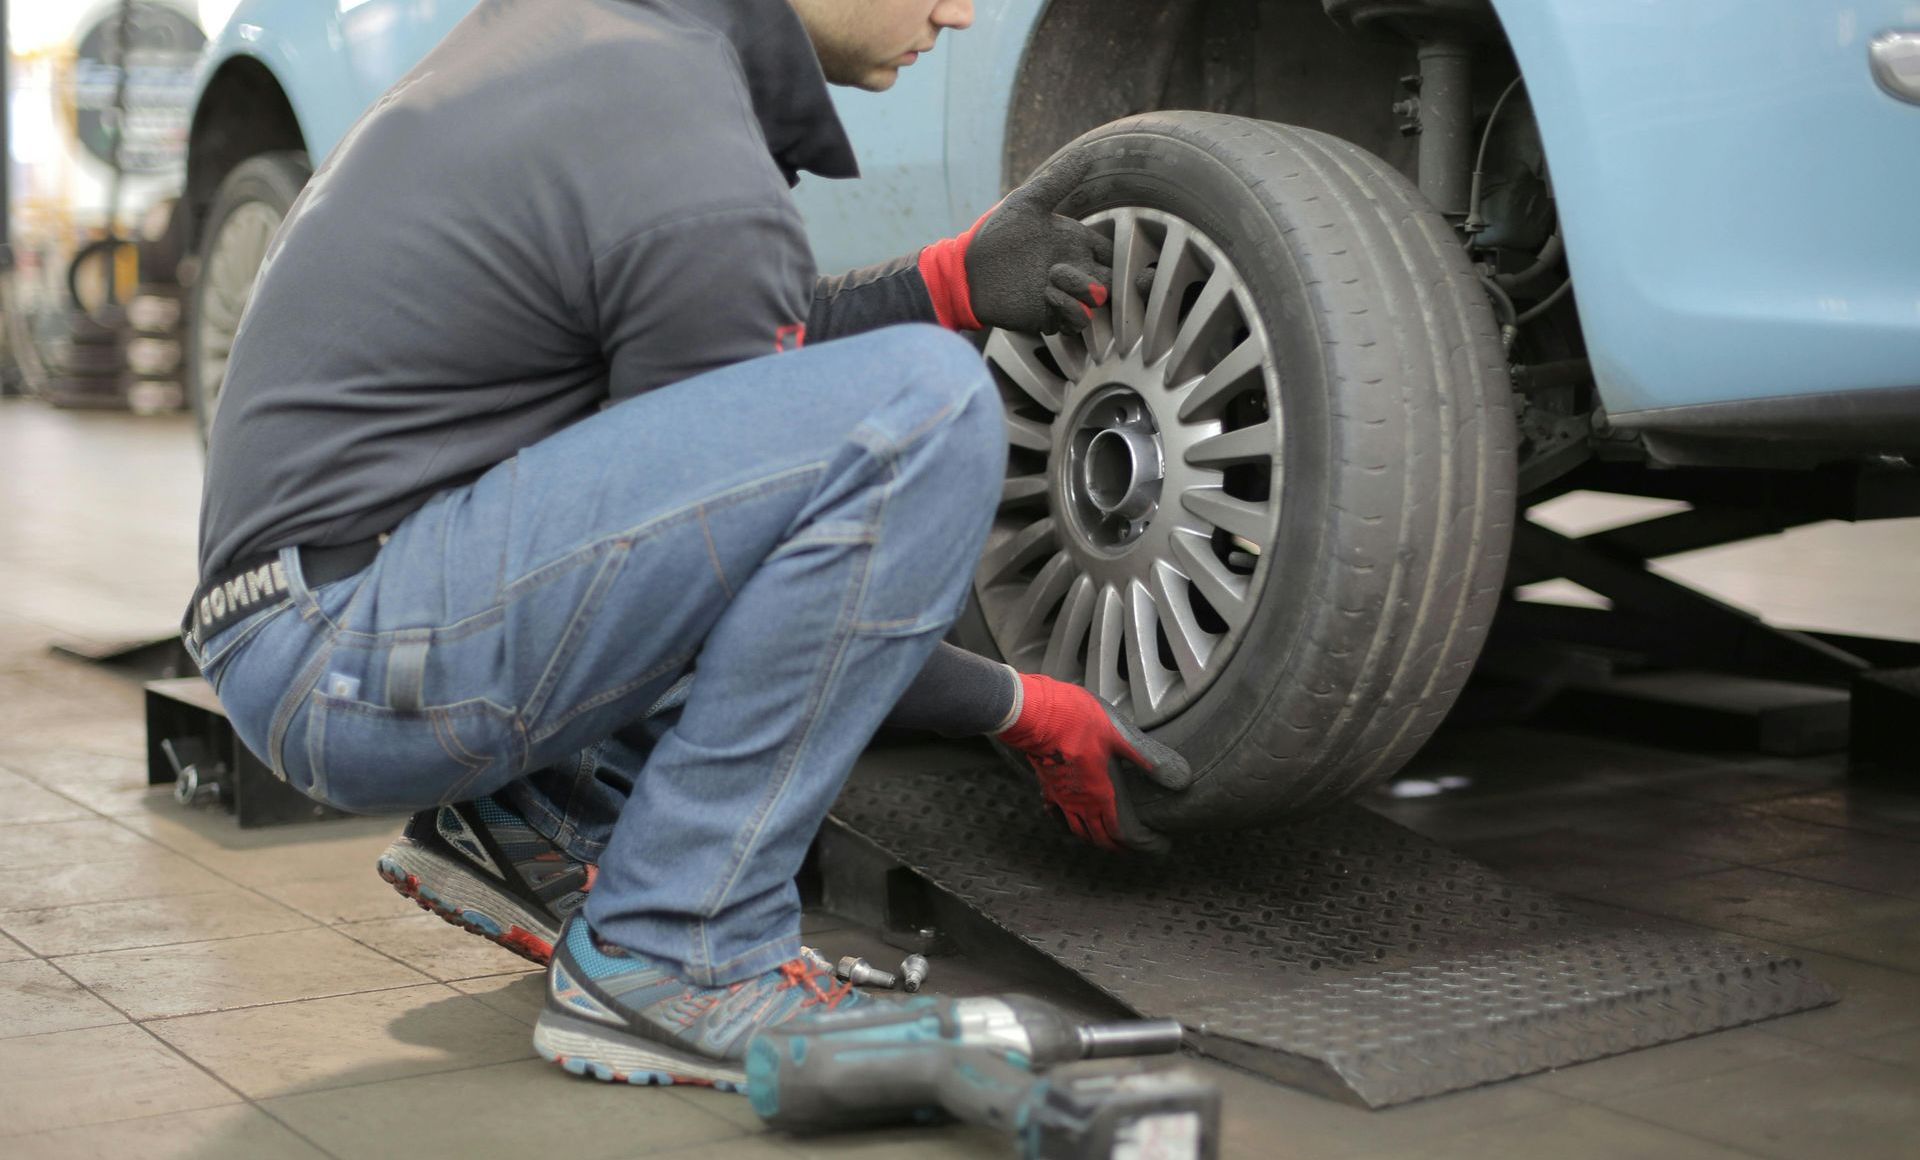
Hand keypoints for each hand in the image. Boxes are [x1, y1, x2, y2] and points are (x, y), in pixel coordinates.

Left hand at [917, 155, 1113, 334]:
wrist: (967, 270)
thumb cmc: (996, 234)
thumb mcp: (1027, 203)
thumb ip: (1057, 182)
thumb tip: (1086, 154)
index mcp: (1075, 244)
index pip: (1112, 253)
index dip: (1117, 254)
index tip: (1102, 250)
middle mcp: (1075, 271)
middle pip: (1112, 280)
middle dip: (1108, 278)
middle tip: (1077, 267)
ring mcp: (1064, 295)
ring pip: (1098, 302)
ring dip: (1083, 289)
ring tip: (1054, 275)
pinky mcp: (1051, 316)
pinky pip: (1076, 320)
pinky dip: (1070, 308)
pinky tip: (1048, 293)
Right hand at [997, 673, 1192, 853]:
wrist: (1038, 715)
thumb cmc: (1077, 722)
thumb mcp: (1119, 737)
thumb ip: (1146, 758)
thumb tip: (1180, 778)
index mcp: (1101, 794)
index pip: (1119, 831)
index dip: (1135, 844)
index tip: (1148, 848)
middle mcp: (1081, 802)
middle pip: (1097, 836)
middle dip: (1113, 846)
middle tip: (1126, 850)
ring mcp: (1061, 796)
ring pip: (1076, 828)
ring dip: (1091, 837)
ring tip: (1100, 839)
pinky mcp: (1047, 785)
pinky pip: (1056, 812)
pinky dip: (1064, 819)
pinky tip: (1065, 815)